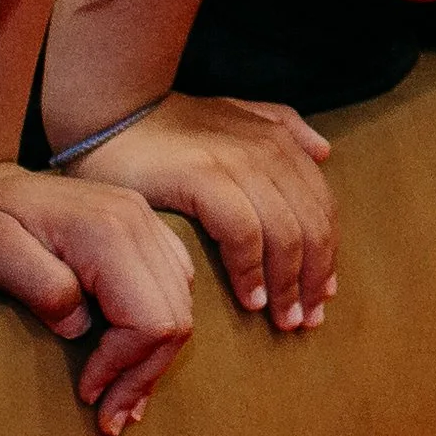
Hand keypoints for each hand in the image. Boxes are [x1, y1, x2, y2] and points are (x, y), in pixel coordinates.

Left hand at [0, 163, 195, 431]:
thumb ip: (37, 284)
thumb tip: (81, 326)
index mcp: (104, 229)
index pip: (150, 318)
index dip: (122, 367)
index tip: (84, 392)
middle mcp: (135, 218)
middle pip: (174, 317)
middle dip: (143, 375)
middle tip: (108, 418)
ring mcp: (141, 220)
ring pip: (179, 305)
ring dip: (152, 359)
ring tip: (118, 399)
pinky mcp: (137, 228)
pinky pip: (172, 285)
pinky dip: (157, 329)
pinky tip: (129, 357)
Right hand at [70, 94, 335, 338]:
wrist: (107, 114)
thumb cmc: (167, 129)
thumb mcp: (229, 117)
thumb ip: (279, 127)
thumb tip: (325, 151)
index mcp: (276, 138)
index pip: (321, 205)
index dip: (327, 254)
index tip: (322, 295)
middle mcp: (264, 147)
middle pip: (311, 224)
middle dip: (314, 279)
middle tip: (307, 320)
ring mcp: (234, 159)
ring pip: (286, 233)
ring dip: (288, 285)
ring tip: (283, 319)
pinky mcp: (203, 175)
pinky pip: (244, 234)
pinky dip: (252, 272)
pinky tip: (249, 300)